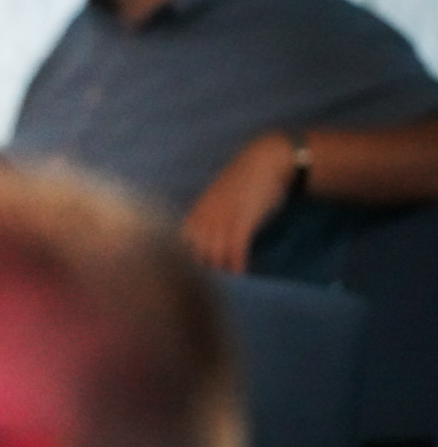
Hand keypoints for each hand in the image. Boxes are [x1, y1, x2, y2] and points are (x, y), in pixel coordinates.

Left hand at [182, 132, 295, 272]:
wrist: (266, 160)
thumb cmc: (244, 180)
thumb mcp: (218, 198)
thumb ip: (209, 216)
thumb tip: (207, 238)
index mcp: (197, 210)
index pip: (180, 242)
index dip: (184, 259)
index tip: (190, 274)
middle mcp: (206, 215)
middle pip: (194, 251)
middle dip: (201, 270)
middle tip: (211, 286)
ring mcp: (224, 217)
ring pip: (213, 252)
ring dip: (220, 270)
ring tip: (228, 284)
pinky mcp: (244, 218)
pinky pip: (236, 246)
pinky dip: (237, 262)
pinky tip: (242, 272)